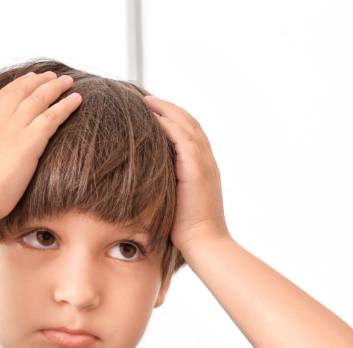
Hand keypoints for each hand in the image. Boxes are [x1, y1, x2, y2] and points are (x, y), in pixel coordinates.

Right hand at [0, 71, 81, 219]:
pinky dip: (67, 105)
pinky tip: (77, 100)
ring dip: (57, 87)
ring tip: (68, 82)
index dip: (20, 83)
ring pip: (40, 98)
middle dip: (41, 80)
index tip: (31, 77)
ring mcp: (15, 127)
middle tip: (53, 76)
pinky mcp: (30, 140)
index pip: (5, 94)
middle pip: (24, 90)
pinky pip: (54, 116)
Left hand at [144, 95, 228, 251]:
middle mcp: (207, 160)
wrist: (204, 243)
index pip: (191, 133)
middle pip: (190, 122)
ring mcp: (204, 163)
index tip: (154, 111)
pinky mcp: (197, 169)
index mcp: (204, 167)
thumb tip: (145, 183)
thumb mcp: (175, 201)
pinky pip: (183, 137)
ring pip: (187, 124)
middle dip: (169, 108)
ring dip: (166, 110)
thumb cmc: (186, 230)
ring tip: (147, 101)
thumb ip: (166, 186)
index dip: (174, 119)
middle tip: (147, 99)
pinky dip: (168, 124)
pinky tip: (152, 117)